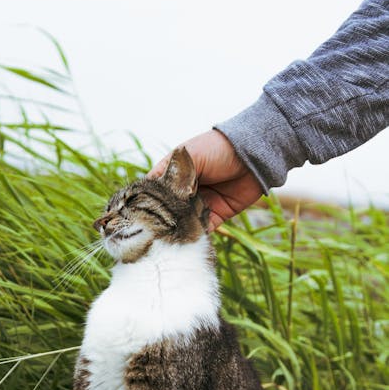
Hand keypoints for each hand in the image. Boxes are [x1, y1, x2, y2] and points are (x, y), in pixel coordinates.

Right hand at [148, 130, 262, 230]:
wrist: (253, 155)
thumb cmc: (218, 148)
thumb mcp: (190, 156)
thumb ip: (173, 176)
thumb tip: (158, 198)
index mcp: (174, 174)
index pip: (154, 192)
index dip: (145, 202)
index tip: (137, 214)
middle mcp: (184, 192)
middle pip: (167, 211)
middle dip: (161, 221)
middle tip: (151, 231)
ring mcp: (199, 205)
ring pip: (182, 223)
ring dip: (177, 230)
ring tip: (166, 238)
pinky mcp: (215, 216)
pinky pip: (201, 230)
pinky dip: (195, 236)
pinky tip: (186, 240)